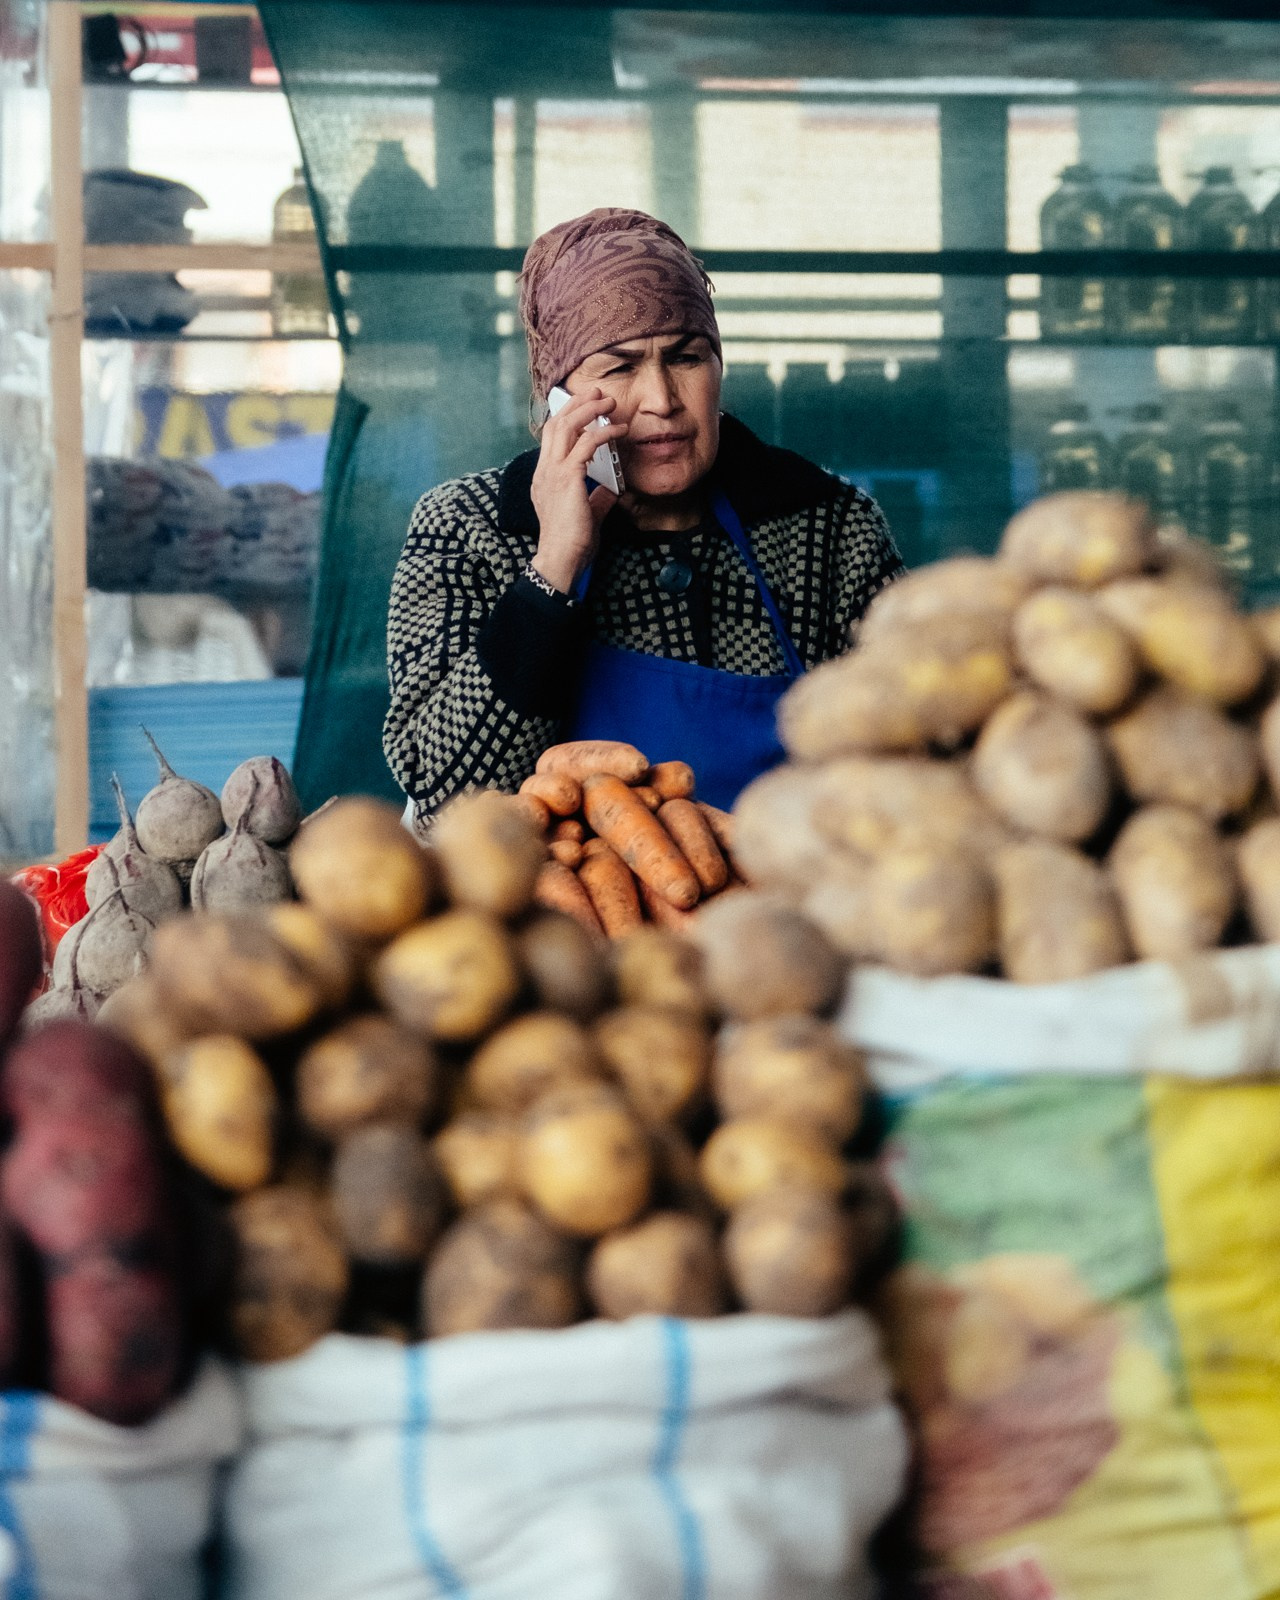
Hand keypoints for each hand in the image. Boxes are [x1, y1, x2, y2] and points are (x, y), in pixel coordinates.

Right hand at [529, 388, 626, 592]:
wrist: (561, 558)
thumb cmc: (572, 542)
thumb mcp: (586, 514)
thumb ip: (596, 498)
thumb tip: (610, 489)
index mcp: (544, 477)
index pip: (551, 437)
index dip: (567, 417)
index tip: (585, 407)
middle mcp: (544, 470)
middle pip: (556, 423)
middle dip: (576, 404)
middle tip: (596, 393)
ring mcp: (552, 471)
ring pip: (567, 426)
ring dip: (589, 409)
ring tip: (608, 402)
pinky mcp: (567, 476)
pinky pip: (587, 443)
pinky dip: (604, 432)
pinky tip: (619, 430)